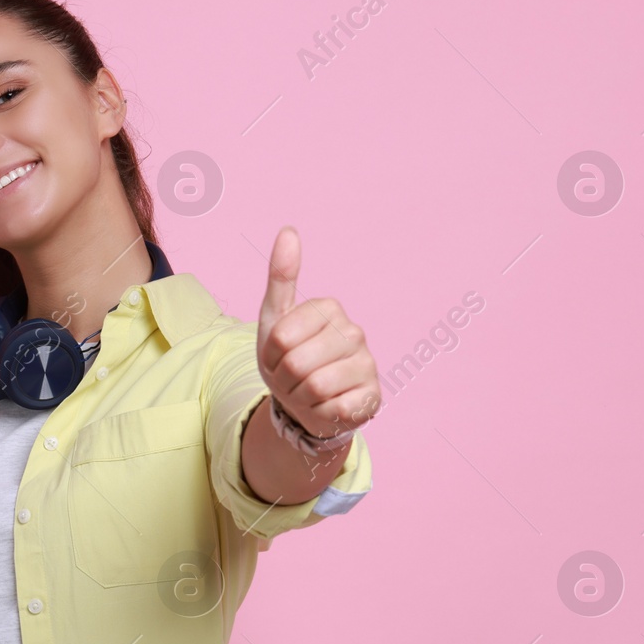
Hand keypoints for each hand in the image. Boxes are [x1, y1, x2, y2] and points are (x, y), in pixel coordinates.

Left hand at [256, 226, 380, 438]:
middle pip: (296, 363)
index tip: (279, 354)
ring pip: (314, 387)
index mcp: (329, 308)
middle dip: (285, 378)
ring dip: (301, 397)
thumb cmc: (287, 357)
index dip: (270, 355)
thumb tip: (288, 230)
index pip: (279, 337)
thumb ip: (281, 276)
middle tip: (293, 377)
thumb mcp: (274, 318)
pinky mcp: (373, 396)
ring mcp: (368, 364)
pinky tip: (327, 405)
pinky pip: (334, 409)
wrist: (305, 402)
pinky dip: (321, 413)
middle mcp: (354, 331)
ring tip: (308, 391)